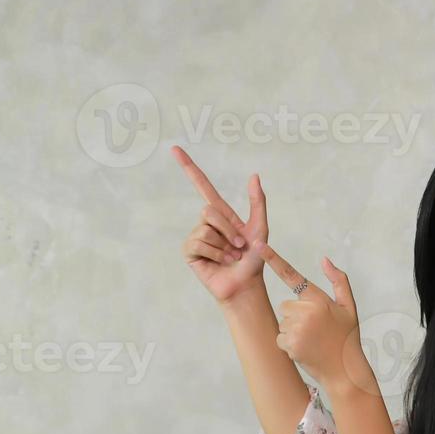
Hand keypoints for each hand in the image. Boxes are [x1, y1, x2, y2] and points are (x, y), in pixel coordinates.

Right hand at [174, 146, 269, 303]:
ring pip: (205, 228)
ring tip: (231, 256)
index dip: (189, 168)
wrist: (246, 284)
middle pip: (208, 210)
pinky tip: (219, 262)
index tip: (174, 148)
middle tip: (239, 246)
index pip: (203, 186)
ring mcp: (196, 236)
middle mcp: (206, 223)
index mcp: (222, 215)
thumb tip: (255, 175)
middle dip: (228, 229)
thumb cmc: (255, 258)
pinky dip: (215, 253)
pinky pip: (199, 242)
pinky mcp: (190, 251)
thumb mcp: (260, 228)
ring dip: (224, 245)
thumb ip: (258, 202)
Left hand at [256, 240, 369, 394]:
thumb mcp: (349, 307)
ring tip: (312, 340)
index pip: (293, 275)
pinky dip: (289, 344)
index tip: (258, 246)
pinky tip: (305, 349)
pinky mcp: (290, 343)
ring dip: (293, 331)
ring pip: (282, 322)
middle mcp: (307, 311)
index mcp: (320, 299)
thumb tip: (325, 259)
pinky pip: (280, 337)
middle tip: (315, 329)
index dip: (274, 259)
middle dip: (295, 316)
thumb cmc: (346, 337)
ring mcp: (298, 328)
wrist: (345, 369)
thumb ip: (339, 281)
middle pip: (285, 305)